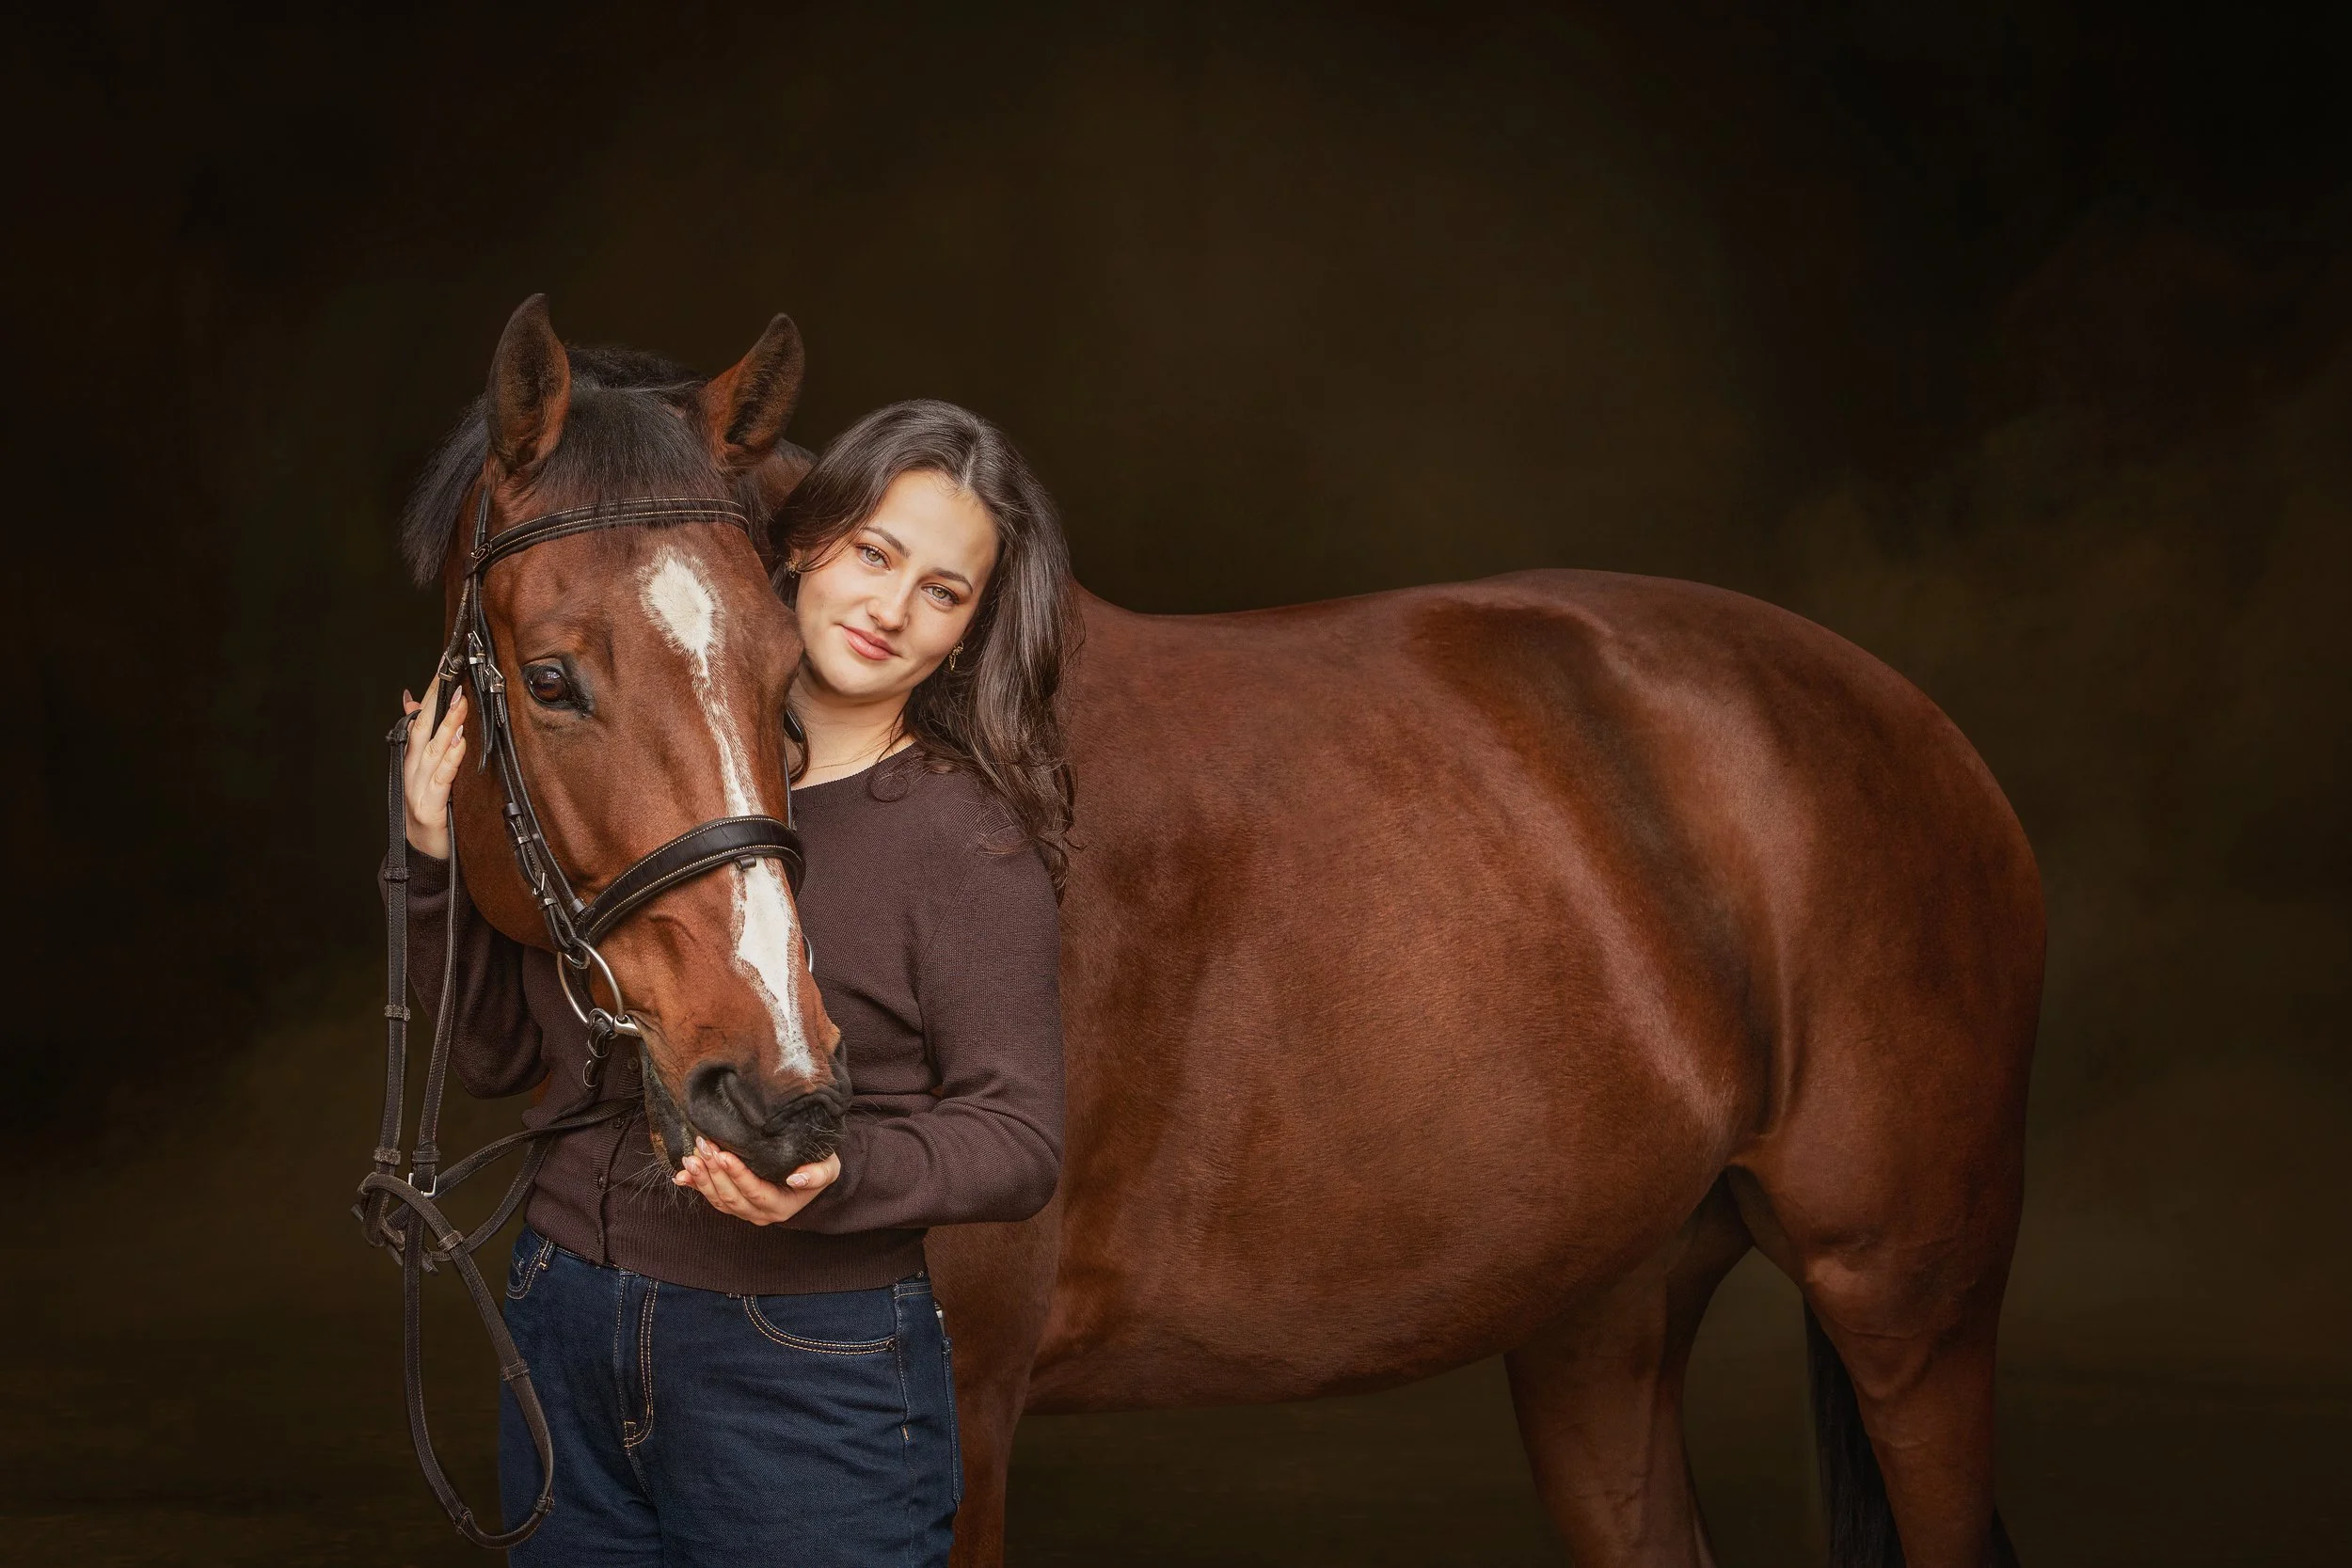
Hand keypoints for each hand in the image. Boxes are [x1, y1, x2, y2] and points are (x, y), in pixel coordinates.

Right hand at [401, 678, 467, 857]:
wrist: (423, 852)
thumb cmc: (430, 809)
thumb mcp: (425, 770)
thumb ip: (423, 737)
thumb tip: (413, 700)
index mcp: (412, 758)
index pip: (420, 719)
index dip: (430, 695)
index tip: (444, 672)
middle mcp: (412, 769)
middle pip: (423, 730)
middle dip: (437, 704)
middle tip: (453, 680)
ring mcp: (418, 788)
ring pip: (433, 750)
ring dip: (447, 726)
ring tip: (461, 704)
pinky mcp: (429, 807)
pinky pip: (442, 778)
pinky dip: (451, 759)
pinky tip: (460, 743)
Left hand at [674, 1136, 840, 1224]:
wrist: (810, 1174)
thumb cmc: (820, 1166)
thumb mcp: (828, 1168)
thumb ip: (817, 1175)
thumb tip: (797, 1179)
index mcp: (781, 1207)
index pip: (755, 1192)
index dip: (738, 1175)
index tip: (724, 1154)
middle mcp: (760, 1214)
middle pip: (732, 1197)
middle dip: (715, 1172)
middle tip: (704, 1147)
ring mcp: (744, 1212)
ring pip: (718, 1200)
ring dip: (702, 1179)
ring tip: (691, 1157)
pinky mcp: (733, 1204)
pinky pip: (711, 1198)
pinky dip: (696, 1186)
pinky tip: (681, 1175)